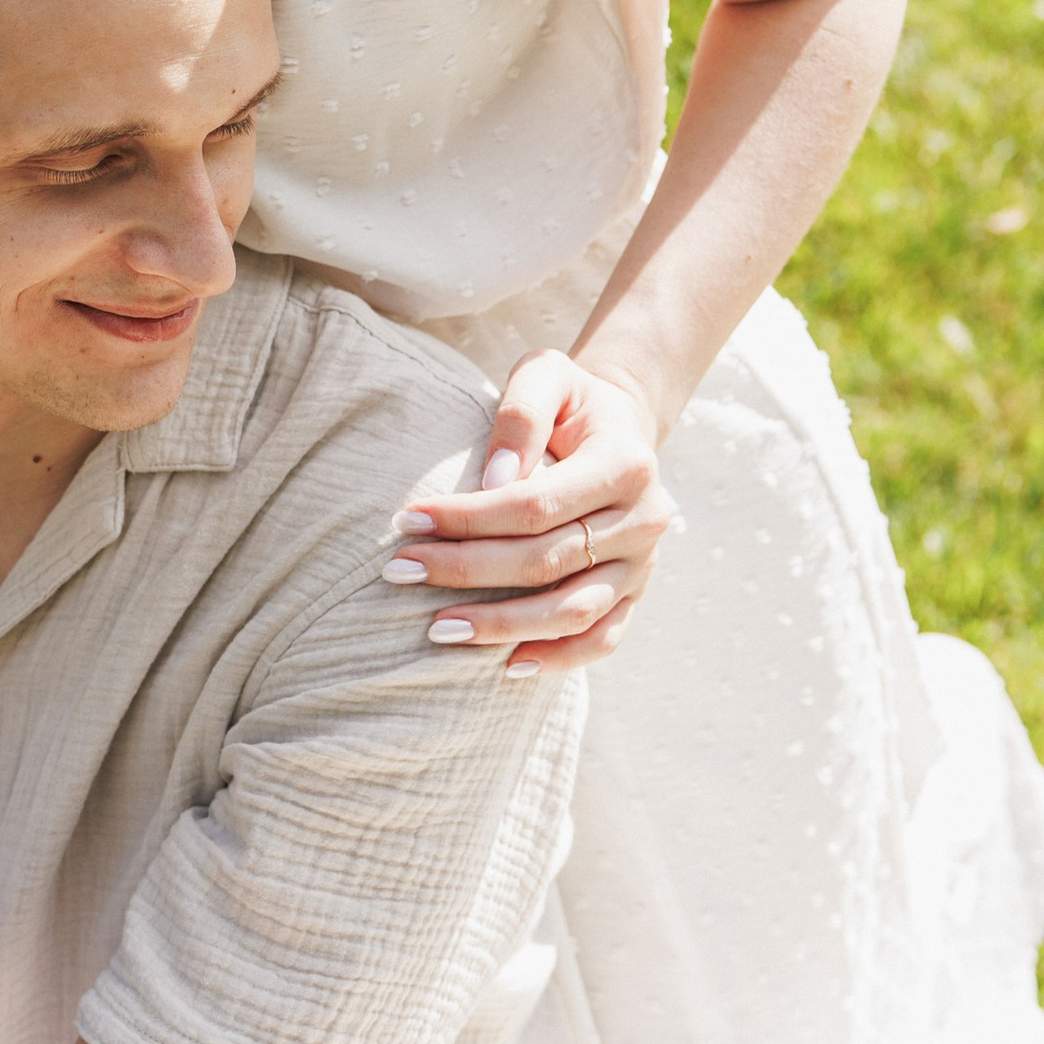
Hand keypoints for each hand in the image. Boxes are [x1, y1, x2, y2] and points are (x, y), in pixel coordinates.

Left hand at [386, 352, 673, 672]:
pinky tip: (507, 666)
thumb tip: (494, 480)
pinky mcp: (636, 594)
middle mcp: (644, 520)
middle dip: (466, 571)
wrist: (621, 428)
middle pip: (546, 561)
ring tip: (436, 630)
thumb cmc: (570, 402)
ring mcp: (643, 564)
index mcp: (627, 464)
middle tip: (398, 572)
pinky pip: (603, 638)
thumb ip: (521, 416)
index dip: (468, 518)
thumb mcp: (547, 376)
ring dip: (502, 626)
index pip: (535, 504)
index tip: (408, 521)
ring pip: (573, 611)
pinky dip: (559, 659)